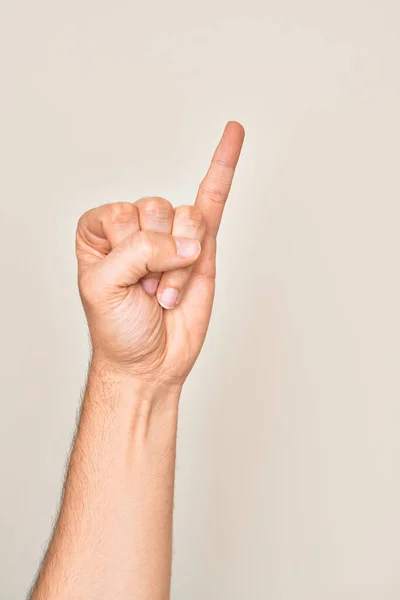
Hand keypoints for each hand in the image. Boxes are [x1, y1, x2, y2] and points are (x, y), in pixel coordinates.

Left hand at [76, 122, 244, 386]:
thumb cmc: (118, 328)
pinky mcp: (203, 246)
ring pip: (187, 219)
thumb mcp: (103, 288)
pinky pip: (215, 197)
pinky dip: (224, 165)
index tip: (121, 283)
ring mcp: (171, 234)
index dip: (126, 252)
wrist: (149, 362)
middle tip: (147, 291)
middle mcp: (136, 226)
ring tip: (168, 292)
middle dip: (156, 259)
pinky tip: (233, 135)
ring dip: (181, 266)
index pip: (120, 214)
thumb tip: (189, 243)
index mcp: (101, 229)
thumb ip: (138, 252)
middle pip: (155, 210)